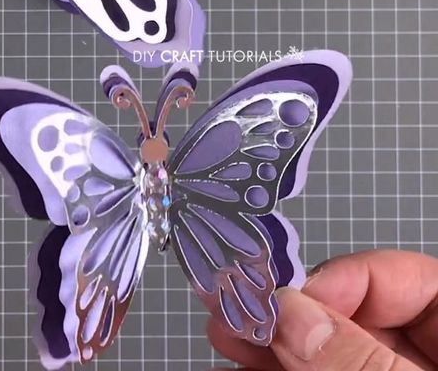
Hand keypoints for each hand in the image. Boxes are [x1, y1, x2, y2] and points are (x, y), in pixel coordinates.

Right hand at [208, 250, 437, 369]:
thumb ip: (361, 361)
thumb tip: (293, 314)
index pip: (413, 281)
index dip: (349, 277)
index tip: (294, 297)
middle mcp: (426, 362)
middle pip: (356, 318)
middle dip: (290, 312)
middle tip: (236, 303)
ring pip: (326, 356)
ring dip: (269, 344)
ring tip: (224, 333)